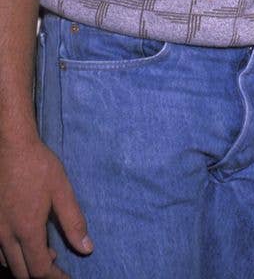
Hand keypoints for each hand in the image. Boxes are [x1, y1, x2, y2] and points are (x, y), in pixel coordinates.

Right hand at [0, 138, 91, 277]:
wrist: (10, 146)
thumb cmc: (38, 166)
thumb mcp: (62, 191)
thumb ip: (74, 221)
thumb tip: (87, 248)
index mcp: (27, 230)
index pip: (39, 270)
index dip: (55, 278)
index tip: (67, 278)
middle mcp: (5, 235)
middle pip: (21, 272)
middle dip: (40, 274)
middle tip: (57, 266)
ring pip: (7, 262)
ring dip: (25, 264)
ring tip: (45, 252)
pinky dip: (13, 254)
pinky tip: (25, 240)